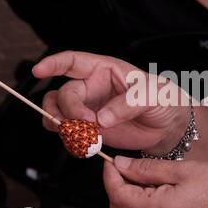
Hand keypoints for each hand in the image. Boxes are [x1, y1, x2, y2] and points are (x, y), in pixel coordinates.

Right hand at [32, 51, 191, 153]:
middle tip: (85, 125)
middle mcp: (91, 87)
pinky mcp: (89, 129)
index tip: (38, 71)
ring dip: (62, 126)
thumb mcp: (152, 95)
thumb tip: (101, 119)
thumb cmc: (163, 100)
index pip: (73, 61)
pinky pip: (68, 133)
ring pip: (58, 113)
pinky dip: (70, 140)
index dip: (53, 64)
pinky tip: (84, 145)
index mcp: (103, 70)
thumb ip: (127, 104)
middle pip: (63, 95)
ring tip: (81, 138)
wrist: (168, 127)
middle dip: (69, 111)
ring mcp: (88, 109)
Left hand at [103, 156, 207, 207]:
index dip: (109, 175)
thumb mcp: (183, 170)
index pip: (116, 194)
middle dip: (114, 185)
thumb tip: (121, 165)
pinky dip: (142, 201)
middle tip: (123, 164)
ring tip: (142, 171)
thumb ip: (148, 168)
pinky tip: (156, 185)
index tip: (111, 158)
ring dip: (128, 193)